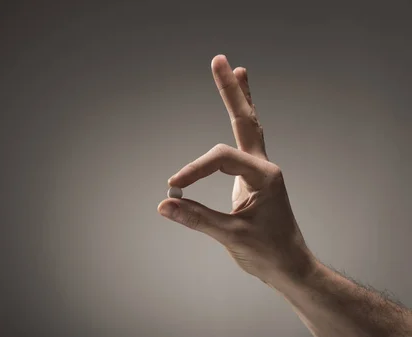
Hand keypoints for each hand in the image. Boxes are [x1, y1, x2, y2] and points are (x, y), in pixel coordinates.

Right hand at [158, 55, 315, 284]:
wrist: (291, 266)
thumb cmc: (268, 253)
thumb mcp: (231, 237)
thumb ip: (197, 218)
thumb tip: (164, 205)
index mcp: (264, 176)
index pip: (220, 159)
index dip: (193, 170)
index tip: (173, 189)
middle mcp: (264, 167)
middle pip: (245, 120)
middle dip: (231, 91)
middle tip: (220, 60)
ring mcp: (260, 170)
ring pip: (249, 126)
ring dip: (241, 99)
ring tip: (238, 71)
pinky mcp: (253, 177)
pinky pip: (246, 142)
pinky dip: (241, 120)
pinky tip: (239, 107)